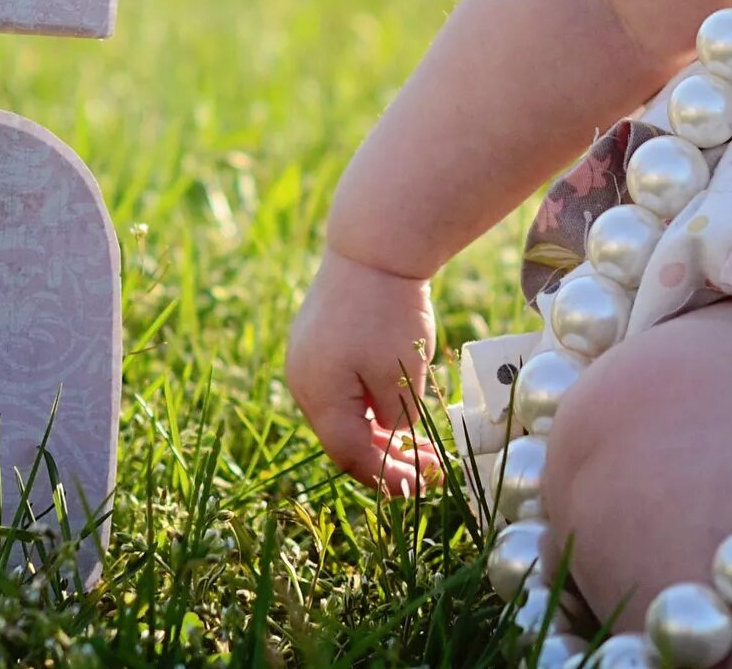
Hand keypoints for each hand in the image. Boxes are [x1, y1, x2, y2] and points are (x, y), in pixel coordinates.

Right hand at [284, 247, 446, 495]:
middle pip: (343, 435)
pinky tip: (398, 402)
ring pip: (343, 410)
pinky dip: (369, 400)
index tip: (420, 488)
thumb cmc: (390, 310)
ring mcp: (307, 356)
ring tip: (419, 441)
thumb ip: (395, 416)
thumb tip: (391, 434)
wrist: (374, 244)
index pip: (351, 454)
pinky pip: (341, 383)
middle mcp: (303, 379)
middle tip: (428, 467)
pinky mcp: (317, 337)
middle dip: (386, 457)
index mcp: (319, 394)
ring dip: (379, 429)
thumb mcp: (401, 373)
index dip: (387, 477)